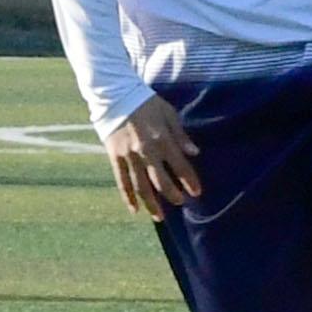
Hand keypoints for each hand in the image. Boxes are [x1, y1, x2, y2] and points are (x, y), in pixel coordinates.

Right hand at [104, 95, 203, 220]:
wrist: (114, 95)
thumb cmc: (145, 102)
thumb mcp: (168, 113)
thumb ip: (181, 135)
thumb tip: (194, 153)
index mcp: (162, 139)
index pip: (180, 166)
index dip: (190, 181)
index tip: (197, 193)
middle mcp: (146, 151)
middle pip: (161, 181)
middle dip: (172, 195)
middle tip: (180, 203)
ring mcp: (129, 155)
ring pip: (141, 186)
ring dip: (151, 204)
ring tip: (159, 217)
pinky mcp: (115, 156)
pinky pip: (122, 181)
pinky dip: (128, 197)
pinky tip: (134, 209)